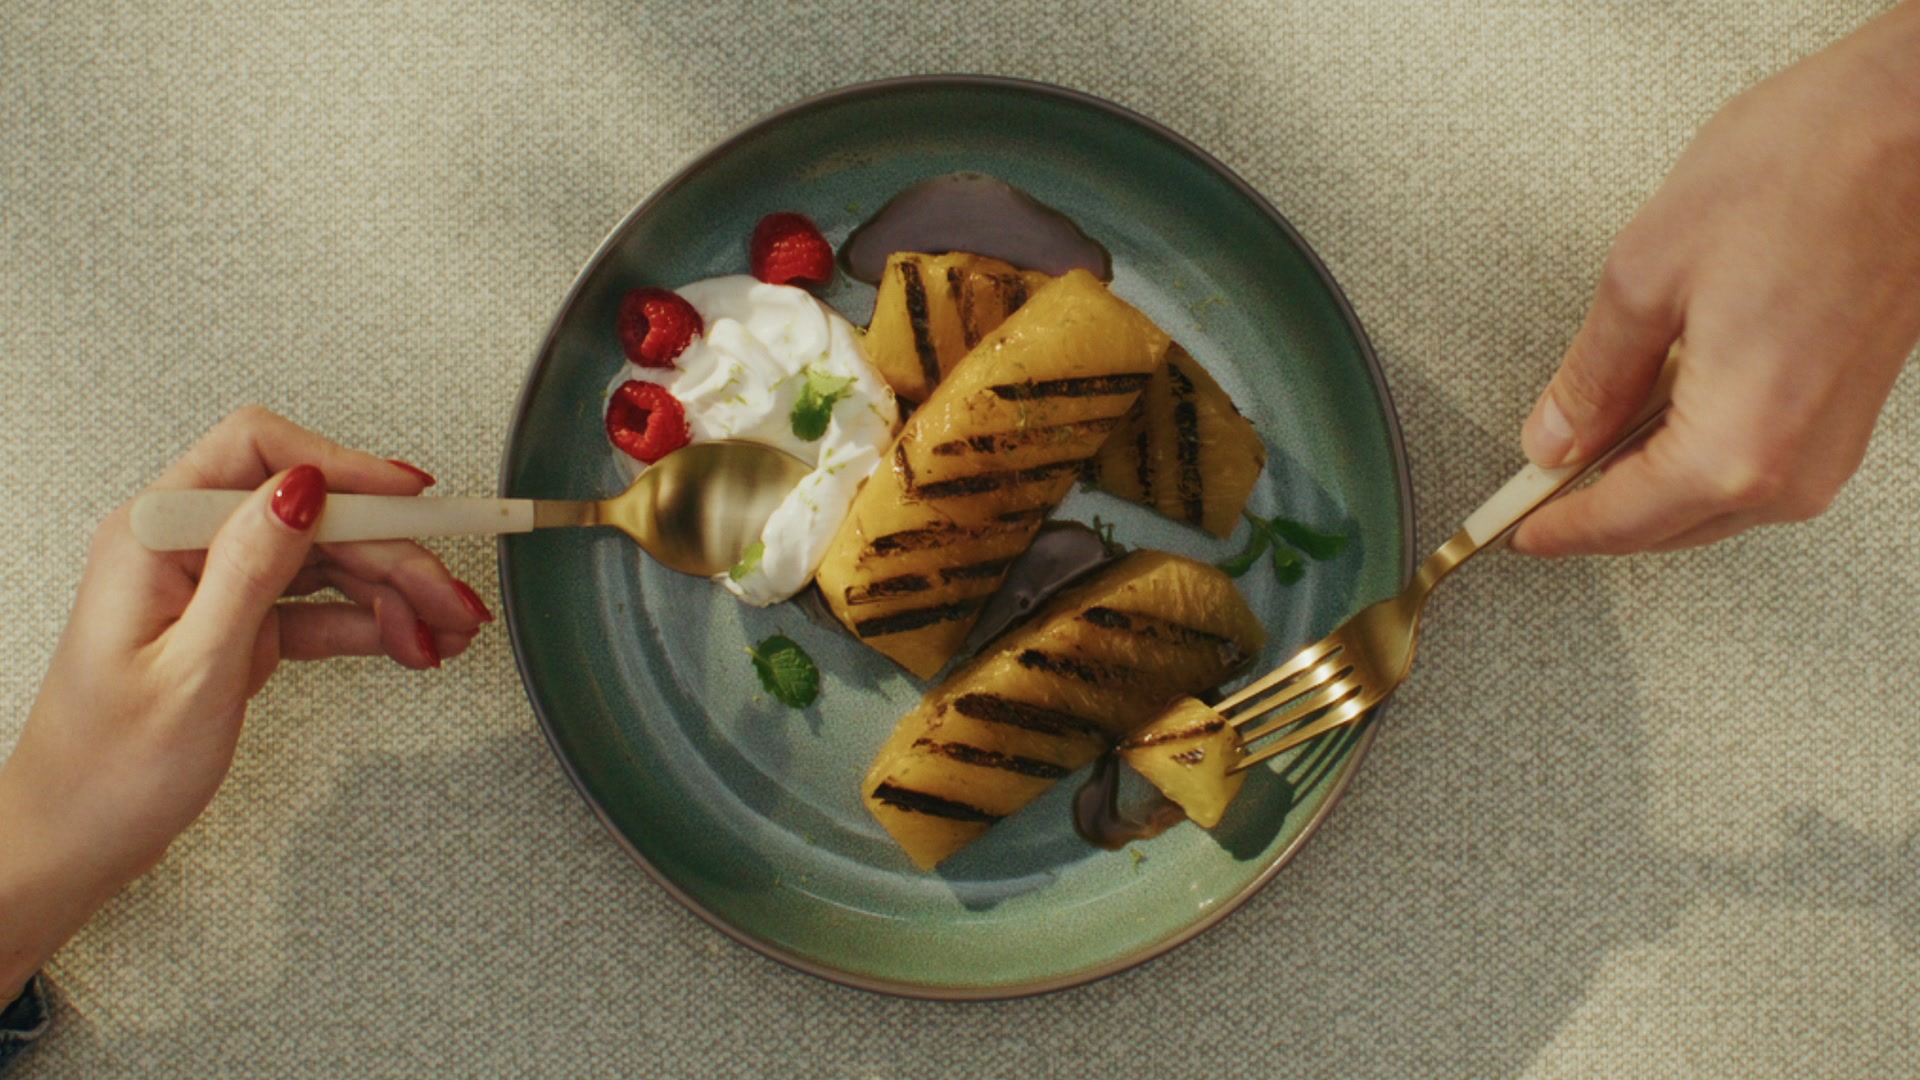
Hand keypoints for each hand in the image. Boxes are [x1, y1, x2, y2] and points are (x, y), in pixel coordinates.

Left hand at [0, 407, 493, 999]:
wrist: (76, 843)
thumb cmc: (106, 774)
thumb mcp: (193, 671)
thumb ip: (249, 572)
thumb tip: (300, 489)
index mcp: (155, 538)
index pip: (261, 455)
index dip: (345, 468)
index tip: (412, 496)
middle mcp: (184, 549)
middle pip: (313, 514)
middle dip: (394, 551)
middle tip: (450, 597)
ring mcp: (214, 585)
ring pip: (327, 558)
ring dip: (395, 591)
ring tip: (448, 630)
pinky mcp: (237, 622)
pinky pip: (319, 604)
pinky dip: (371, 622)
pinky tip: (410, 641)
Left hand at [1511, 1, 1919, 555]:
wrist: (1910, 125)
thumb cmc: (1807, 173)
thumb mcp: (1645, 276)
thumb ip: (1591, 378)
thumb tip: (1553, 436)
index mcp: (1737, 444)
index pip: (1619, 523)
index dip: (1552, 528)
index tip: (1510, 528)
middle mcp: (1795, 464)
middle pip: (1666, 528)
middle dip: (1595, 511)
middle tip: (1530, 487)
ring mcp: (1832, 445)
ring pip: (1711, 506)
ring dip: (1646, 481)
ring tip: (1588, 436)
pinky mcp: (1848, 414)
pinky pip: (1754, 466)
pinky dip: (1696, 454)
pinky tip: (1660, 409)